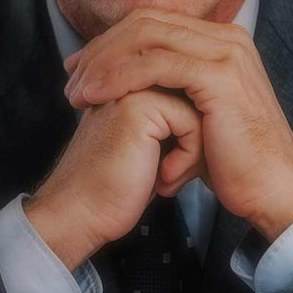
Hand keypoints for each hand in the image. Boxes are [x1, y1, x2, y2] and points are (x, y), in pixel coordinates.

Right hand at [24, 87, 204, 269]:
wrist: (81, 212)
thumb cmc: (113, 189)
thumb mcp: (150, 148)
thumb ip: (173, 124)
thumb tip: (212, 117)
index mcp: (129, 85)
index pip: (188, 96)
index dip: (191, 137)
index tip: (170, 169)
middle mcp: (129, 80)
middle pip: (197, 99)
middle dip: (196, 142)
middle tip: (174, 174)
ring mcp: (131, 89)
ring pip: (198, 110)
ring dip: (193, 152)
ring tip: (168, 177)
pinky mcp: (138, 107)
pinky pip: (192, 122)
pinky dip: (188, 158)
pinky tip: (164, 178)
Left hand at [62, 8, 292, 242]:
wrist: (272, 188)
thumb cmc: (232, 162)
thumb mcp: (195, 115)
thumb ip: (169, 90)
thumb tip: (127, 84)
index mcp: (221, 41)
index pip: (153, 22)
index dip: (109, 42)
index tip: (77, 69)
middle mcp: (227, 38)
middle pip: (145, 23)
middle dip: (101, 49)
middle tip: (70, 78)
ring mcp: (226, 53)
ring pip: (147, 38)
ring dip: (103, 63)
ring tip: (77, 93)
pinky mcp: (220, 76)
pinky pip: (156, 65)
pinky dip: (120, 77)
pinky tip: (97, 96)